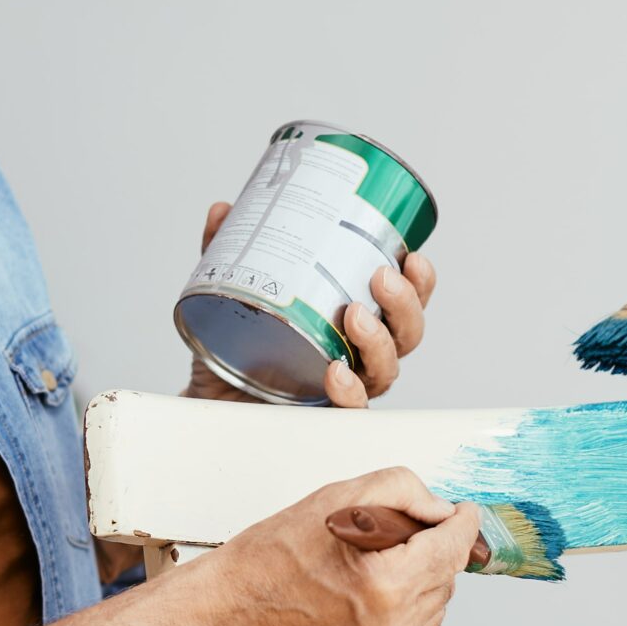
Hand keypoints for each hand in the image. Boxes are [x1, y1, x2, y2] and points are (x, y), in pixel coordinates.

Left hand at [183, 201, 437, 407]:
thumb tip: (224, 210)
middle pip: (406, 333)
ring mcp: (346, 386)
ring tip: (355, 317)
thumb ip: (231, 253)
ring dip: (378, 341)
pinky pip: (350, 409)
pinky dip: (349, 391)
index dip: (419, 281)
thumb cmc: (236, 351)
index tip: (412, 257)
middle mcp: (359, 355)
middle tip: (382, 278)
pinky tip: (336, 373)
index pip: (404, 301)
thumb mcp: (232, 292)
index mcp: (356, 320)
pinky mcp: (323, 415)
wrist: (207, 401)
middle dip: (404, 304)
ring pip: (386, 368)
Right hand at [205, 468, 479, 625]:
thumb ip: (401, 492)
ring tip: (378, 563)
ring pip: (434, 608)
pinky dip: (404, 610)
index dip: (462, 522)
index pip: (451, 547)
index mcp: (385, 585)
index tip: (463, 512)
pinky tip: (370, 592)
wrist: (230, 612)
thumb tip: (439, 510)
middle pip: (446, 577)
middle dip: (432, 548)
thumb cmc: (272, 557)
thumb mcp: (336, 499)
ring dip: (420, 580)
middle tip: (399, 530)